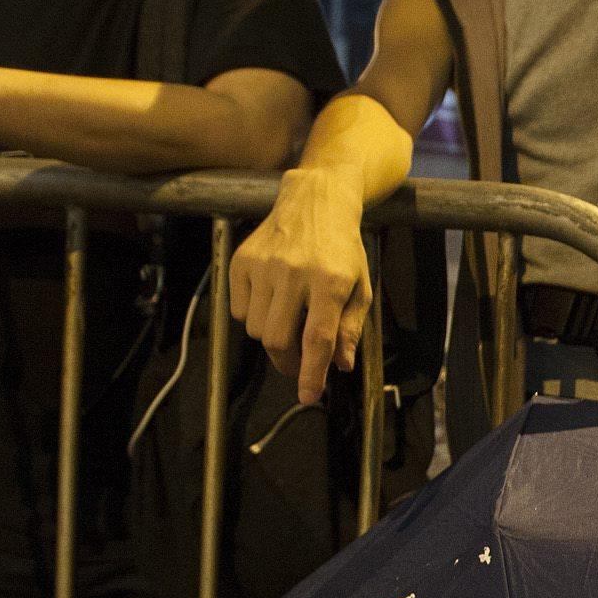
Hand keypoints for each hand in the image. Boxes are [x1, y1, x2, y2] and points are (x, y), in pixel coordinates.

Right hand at [230, 167, 372, 406]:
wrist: (315, 201)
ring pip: (255, 329)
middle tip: (298, 366)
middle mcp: (294, 273)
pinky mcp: (241, 260)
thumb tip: (341, 366)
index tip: (308, 396)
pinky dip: (251, 316)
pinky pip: (237, 310)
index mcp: (329, 282)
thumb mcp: (360, 287)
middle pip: (277, 340)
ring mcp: (263, 265)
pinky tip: (270, 300)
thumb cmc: (342, 250)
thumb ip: (350, 328)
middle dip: (287, 363)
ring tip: (288, 321)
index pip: (317, 340)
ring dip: (271, 338)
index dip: (311, 374)